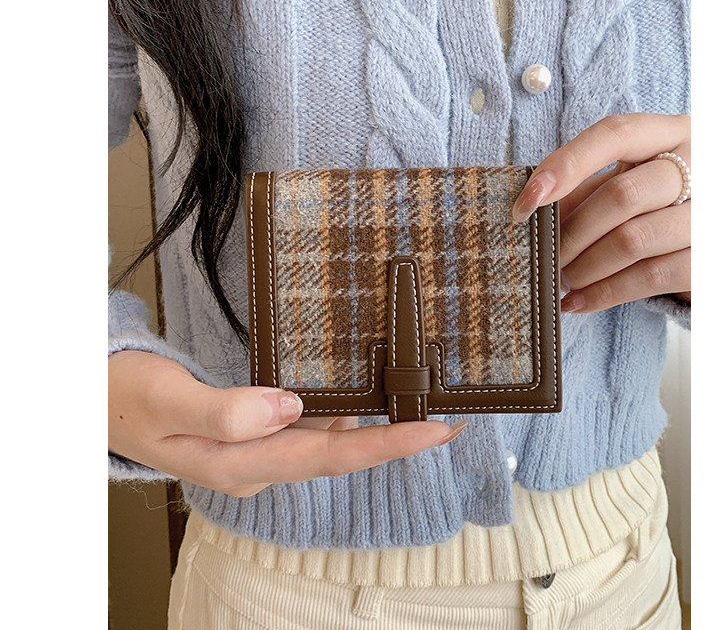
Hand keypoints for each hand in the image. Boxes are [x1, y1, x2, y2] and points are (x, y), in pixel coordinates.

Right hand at [109, 350, 466, 497]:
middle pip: (341, 454)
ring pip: (329, 442)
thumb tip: (291, 407)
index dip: (387, 445)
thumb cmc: (127, 397)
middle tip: (450, 418)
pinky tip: (365, 400)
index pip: (330, 457)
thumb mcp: (168, 402)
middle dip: (398, 439)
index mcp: (242, 463)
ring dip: (378, 429)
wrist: (96, 401)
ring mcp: (257, 450)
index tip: (435, 430)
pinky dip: (345, 416)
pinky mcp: (254, 432)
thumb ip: (225, 411)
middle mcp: (258, 462)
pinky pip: (310, 428)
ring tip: (422, 409)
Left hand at [512, 113, 689, 312]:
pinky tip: (577, 302)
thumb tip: (534, 209)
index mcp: (673, 133)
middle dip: (573, 232)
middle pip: (622, 195)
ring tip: (561, 280)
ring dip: (585, 267)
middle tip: (547, 255)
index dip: (567, 164)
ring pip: (632, 241)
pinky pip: (650, 277)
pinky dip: (604, 293)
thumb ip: (585, 188)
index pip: (616, 134)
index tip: (527, 200)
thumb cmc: (656, 205)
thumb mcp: (625, 183)